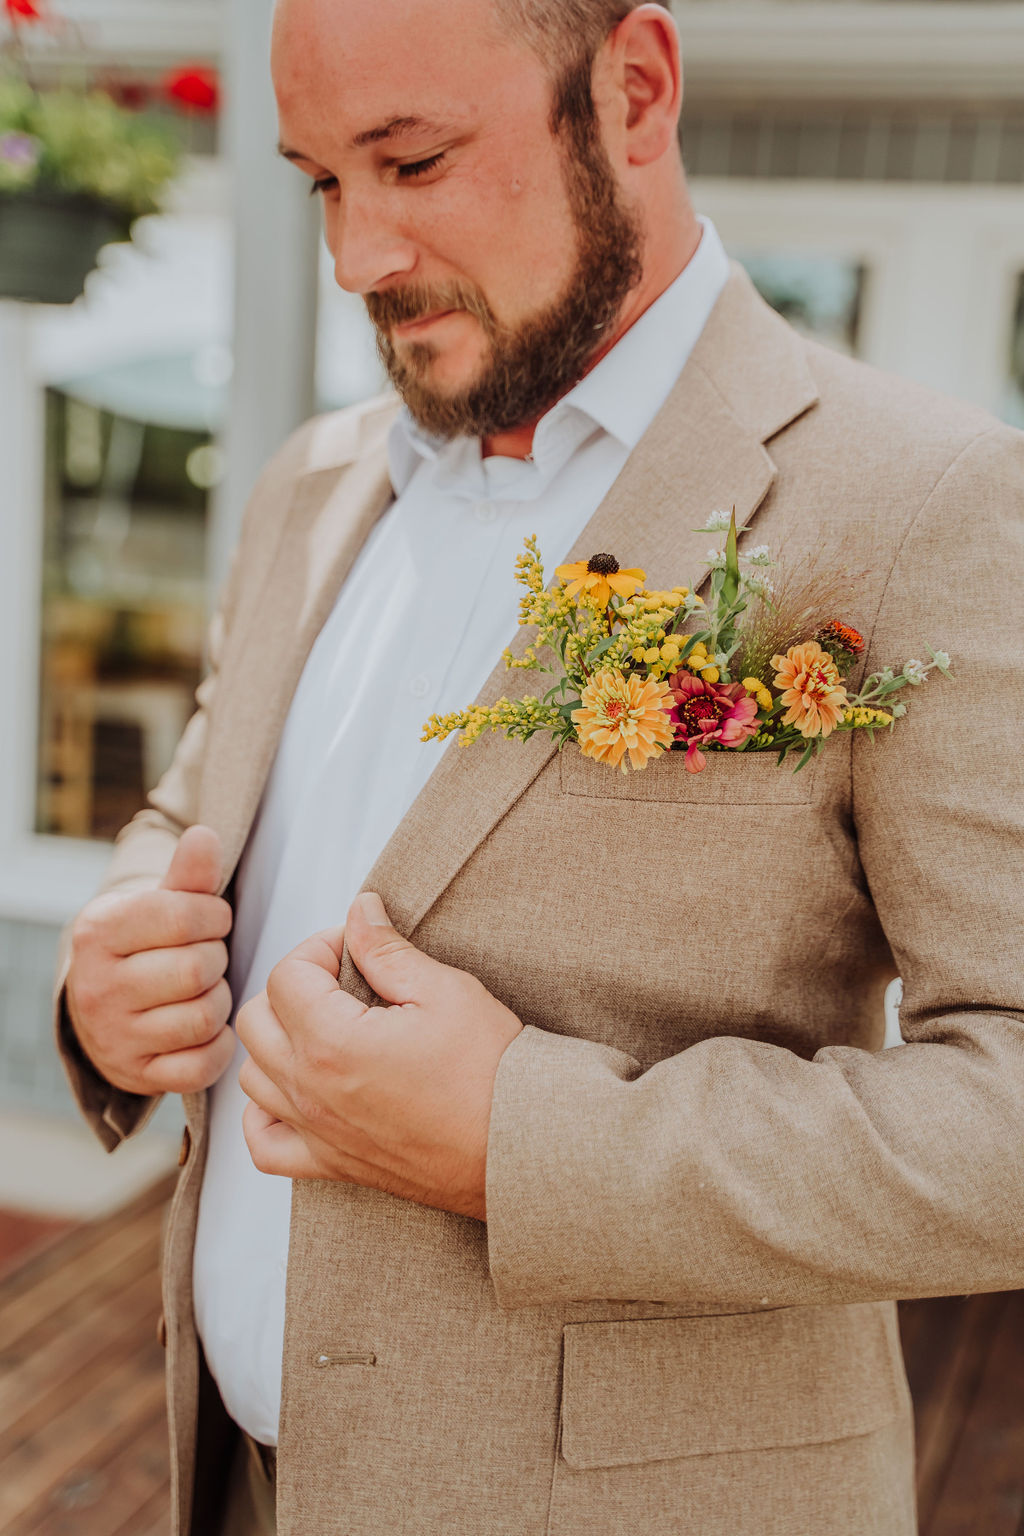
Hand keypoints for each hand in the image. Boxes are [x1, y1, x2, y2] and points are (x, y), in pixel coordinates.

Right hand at [65, 825, 235, 1095]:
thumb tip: (205, 836)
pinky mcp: (138, 1075)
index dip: (214, 916)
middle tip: (210, 956)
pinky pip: (200, 1066)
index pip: (180, 917)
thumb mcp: (157, 903)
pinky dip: (217, 1045)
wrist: (103, 1005)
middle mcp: (97, 988)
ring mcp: (115, 1038)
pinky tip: (208, 1027)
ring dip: (220, 1000)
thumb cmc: (142, 944)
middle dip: (217, 958)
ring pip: (202, 1018)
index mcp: (98, 933)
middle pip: (195, 970)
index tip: (213, 919)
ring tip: (207, 988)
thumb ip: (187, 874)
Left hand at [236, 893, 522, 1220]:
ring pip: (253, 1076)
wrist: (521, 1144)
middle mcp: (311, 1091)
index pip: (286, 975)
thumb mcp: (444, 990)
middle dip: (294, 987)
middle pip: (257, 1020)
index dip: (322, 947)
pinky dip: (265, 1114)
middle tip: (344, 980)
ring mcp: (318, 1131)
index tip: (357, 948)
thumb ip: (387, 949)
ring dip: (278, 1042)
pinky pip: (263, 1143)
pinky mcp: (333, 1163)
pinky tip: (298, 1089)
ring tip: (327, 1028)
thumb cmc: (492, 1072)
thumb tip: (359, 911)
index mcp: (332, 1043)